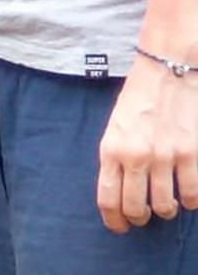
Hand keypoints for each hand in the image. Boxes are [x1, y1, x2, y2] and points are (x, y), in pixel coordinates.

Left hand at [96, 56, 197, 231]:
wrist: (167, 69)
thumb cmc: (139, 98)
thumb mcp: (115, 126)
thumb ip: (116, 157)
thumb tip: (120, 190)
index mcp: (111, 149)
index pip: (107, 198)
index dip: (114, 220)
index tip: (119, 227)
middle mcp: (136, 156)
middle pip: (135, 208)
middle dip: (139, 218)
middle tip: (144, 215)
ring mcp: (165, 156)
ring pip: (165, 206)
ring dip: (167, 211)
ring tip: (168, 205)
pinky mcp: (191, 154)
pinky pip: (194, 194)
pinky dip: (192, 201)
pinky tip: (188, 195)